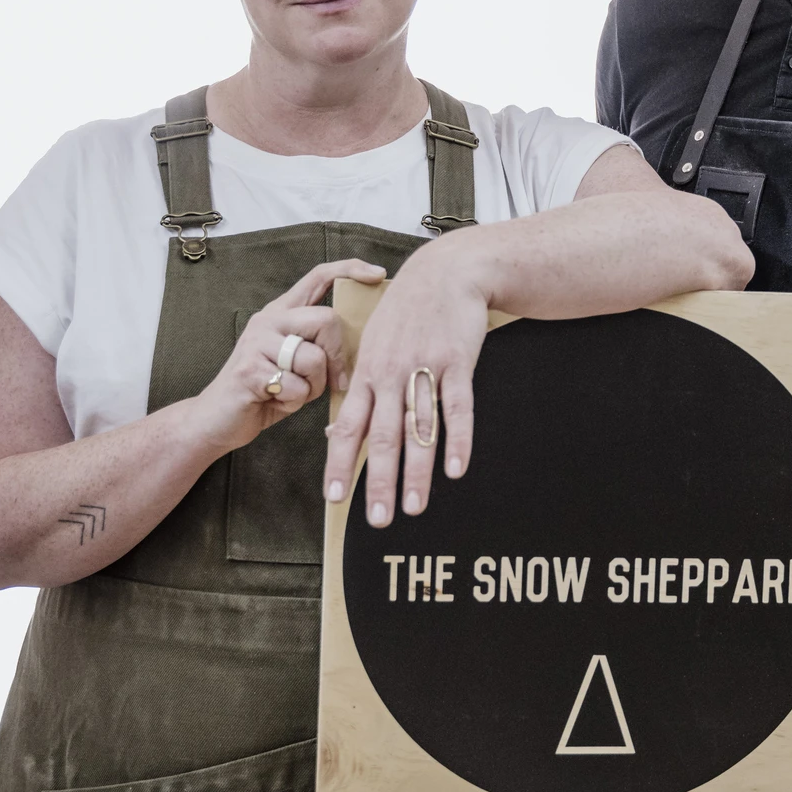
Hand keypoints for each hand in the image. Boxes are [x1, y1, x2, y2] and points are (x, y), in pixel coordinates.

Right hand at [189, 259, 385, 451]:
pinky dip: (295, 402)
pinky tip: (276, 401)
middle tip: (332, 381)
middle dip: (337, 356)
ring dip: (314, 386)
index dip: (350, 270)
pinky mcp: (249, 370)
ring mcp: (255, 343)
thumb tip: (366, 343)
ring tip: (294, 391)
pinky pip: (296, 386)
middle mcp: (268, 320)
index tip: (378, 275)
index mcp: (283, 312)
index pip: (319, 276)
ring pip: (313, 358)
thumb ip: (322, 346)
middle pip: (326, 320)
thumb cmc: (268, 391)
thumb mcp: (300, 363)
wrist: (217, 419)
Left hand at [322, 240, 489, 525]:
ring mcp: (425, 369)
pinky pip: (457, 408)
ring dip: (416, 472)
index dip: (340, 463)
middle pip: (383, 437)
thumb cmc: (407, 310)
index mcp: (367, 372)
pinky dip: (458, 440)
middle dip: (378, 481)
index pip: (349, 426)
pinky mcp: (457, 363)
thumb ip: (364, 386)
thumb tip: (343, 429)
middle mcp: (391, 374)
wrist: (445, 273)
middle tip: (377, 519)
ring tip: (414, 508)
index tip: (334, 497)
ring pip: (418, 430)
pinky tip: (456, 469)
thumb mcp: (375, 342)